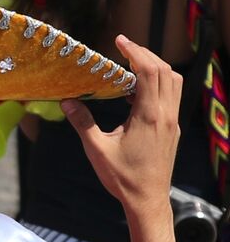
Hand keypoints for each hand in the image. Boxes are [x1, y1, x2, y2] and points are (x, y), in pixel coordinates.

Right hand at [63, 34, 182, 218]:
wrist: (147, 200)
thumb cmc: (121, 177)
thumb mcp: (97, 149)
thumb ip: (83, 123)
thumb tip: (67, 102)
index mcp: (149, 115)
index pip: (148, 71)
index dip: (135, 52)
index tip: (120, 41)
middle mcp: (165, 114)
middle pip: (165, 71)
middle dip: (146, 55)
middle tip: (124, 48)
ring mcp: (172, 121)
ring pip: (173, 82)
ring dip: (155, 68)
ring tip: (133, 65)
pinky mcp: (172, 129)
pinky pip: (170, 97)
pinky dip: (157, 85)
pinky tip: (136, 92)